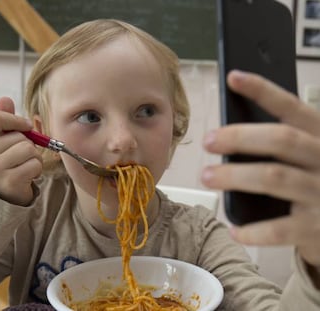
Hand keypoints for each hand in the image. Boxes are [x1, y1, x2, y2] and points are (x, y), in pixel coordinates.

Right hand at [0, 97, 42, 205]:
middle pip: (18, 136)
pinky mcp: (10, 182)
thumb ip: (2, 119)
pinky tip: (27, 174)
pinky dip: (37, 168)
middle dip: (27, 143)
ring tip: (24, 164)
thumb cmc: (1, 162)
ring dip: (34, 156)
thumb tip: (5, 99)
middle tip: (20, 155)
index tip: (25, 125)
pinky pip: (35, 164)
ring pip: (29, 149)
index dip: (15, 119)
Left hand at [202, 70, 319, 266]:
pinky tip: (234, 229)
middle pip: (281, 140)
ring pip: (274, 177)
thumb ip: (281, 143)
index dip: (262, 90)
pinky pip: (280, 229)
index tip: (233, 77)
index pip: (292, 107)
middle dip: (240, 137)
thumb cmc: (315, 183)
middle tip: (208, 141)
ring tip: (207, 176)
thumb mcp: (306, 157)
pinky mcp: (317, 227)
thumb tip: (230, 133)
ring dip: (235, 176)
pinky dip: (253, 230)